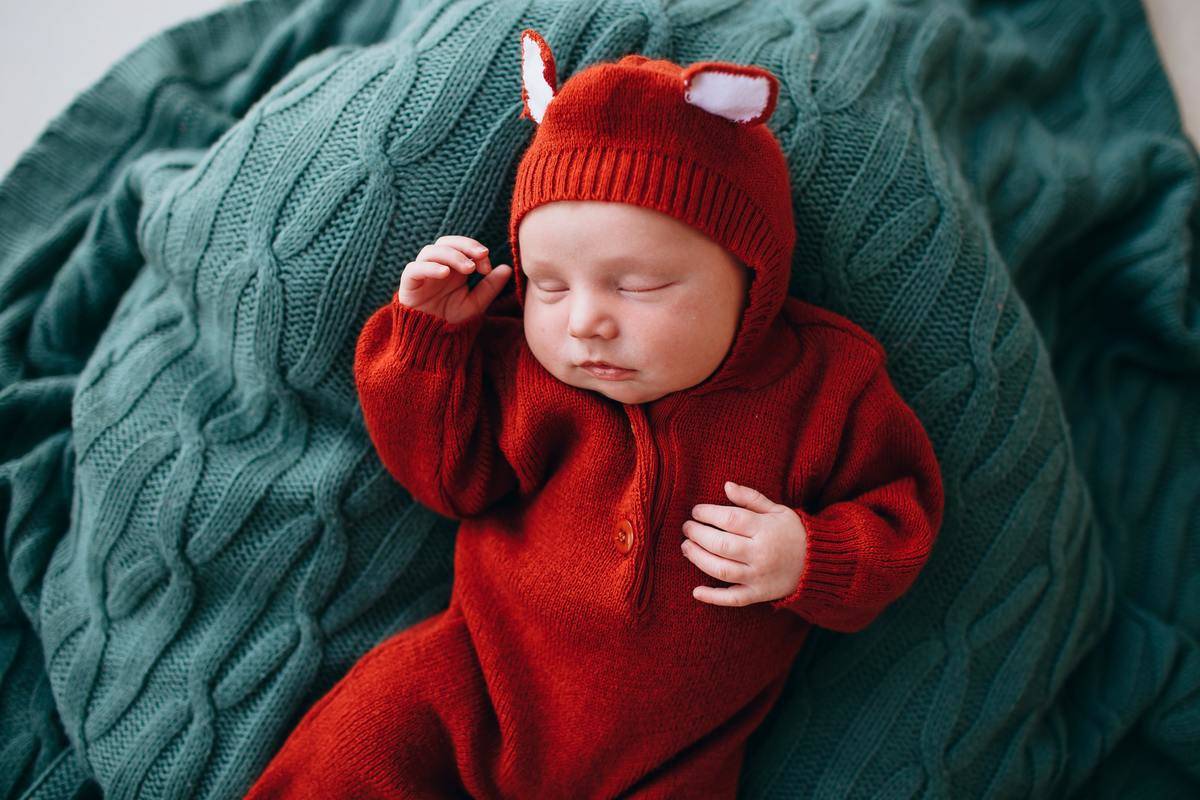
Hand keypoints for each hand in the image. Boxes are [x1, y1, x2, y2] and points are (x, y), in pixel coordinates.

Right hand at [398, 235, 511, 323]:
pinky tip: (445, 272)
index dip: (475, 250)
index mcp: (452, 268)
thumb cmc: (452, 321)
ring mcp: (422, 274)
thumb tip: (508, 268)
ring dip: (451, 255)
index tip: (487, 267)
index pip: (461, 247)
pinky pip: (414, 269)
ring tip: (468, 269)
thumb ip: (490, 287)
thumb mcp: (476, 304)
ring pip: (430, 252)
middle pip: (445, 242)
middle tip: (481, 255)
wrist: (432, 342)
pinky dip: (429, 267)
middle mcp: (436, 267)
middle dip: (465, 245)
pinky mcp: (408, 285)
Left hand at [681, 481, 806, 606]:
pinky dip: (713, 597)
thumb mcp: (777, 510)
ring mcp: (759, 576)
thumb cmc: (793, 532)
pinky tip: (696, 591)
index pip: (730, 520)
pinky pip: (733, 599)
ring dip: (698, 559)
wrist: (819, 564)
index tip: (696, 511)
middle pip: (721, 545)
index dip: (708, 514)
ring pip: (722, 570)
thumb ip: (751, 498)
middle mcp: (761, 554)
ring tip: (686, 547)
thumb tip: (726, 485)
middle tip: (687, 528)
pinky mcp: (758, 594)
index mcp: (765, 529)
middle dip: (698, 535)